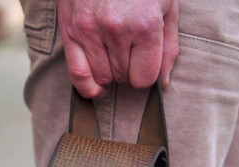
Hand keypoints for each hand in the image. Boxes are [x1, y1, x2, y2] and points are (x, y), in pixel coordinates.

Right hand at [56, 0, 179, 98]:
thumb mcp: (167, 5)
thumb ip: (168, 46)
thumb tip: (162, 82)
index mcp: (145, 25)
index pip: (144, 79)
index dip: (147, 72)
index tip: (146, 60)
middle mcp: (117, 30)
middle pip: (124, 78)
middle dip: (129, 68)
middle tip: (130, 47)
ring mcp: (91, 31)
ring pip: (103, 78)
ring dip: (110, 71)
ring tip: (114, 52)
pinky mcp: (71, 30)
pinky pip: (77, 74)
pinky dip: (87, 85)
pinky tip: (96, 86)